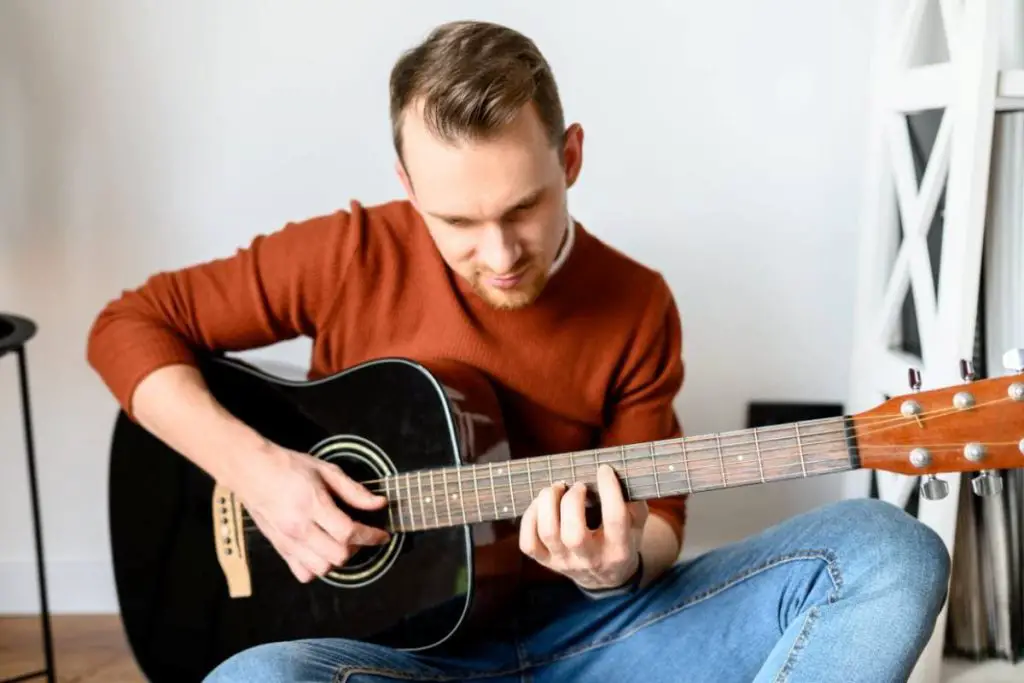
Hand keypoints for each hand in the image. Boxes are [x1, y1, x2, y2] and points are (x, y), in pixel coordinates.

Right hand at [229, 443, 389, 582]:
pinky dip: (317, 568)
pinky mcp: (279, 548)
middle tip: (360, 534)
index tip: (382, 535)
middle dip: (357, 548)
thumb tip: (379, 503)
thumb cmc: (289, 467)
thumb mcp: (326, 470)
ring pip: (322, 568)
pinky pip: (302, 573)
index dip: (371, 536)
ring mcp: (287, 541)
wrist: (252, 471)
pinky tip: (321, 552)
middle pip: (338, 555)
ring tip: (341, 543)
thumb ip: (354, 490)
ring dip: (337, 559)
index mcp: (312, 505)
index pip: (348, 532)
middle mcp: (299, 528)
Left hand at [519, 464, 647, 590]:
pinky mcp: (546, 562)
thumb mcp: (637, 524)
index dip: (609, 490)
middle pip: (573, 534)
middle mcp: (591, 560)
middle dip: (571, 501)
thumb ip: (633, 501)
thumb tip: (618, 472)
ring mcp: (565, 562)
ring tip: (556, 488)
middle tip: (577, 485)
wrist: (606, 577)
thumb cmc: (622, 540)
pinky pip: (528, 542)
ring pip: (548, 534)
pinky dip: (530, 518)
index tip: (604, 469)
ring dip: (548, 503)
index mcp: (619, 550)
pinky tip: (541, 505)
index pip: (615, 520)